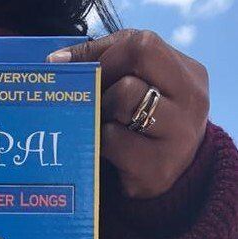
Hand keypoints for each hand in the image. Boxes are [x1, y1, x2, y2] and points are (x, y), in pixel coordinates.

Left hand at [48, 31, 208, 197]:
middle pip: (136, 62)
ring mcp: (179, 137)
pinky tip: (106, 152)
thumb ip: (110, 63)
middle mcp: (192, 101)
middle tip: (91, 97)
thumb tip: (57, 60)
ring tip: (102, 124)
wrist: (174, 184)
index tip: (81, 69)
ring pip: (124, 97)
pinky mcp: (157, 169)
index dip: (105, 54)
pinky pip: (113, 140)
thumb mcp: (143, 87)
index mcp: (189, 75)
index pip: (143, 44)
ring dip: (102, 111)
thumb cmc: (147, 127)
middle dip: (103, 78)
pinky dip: (101, 142)